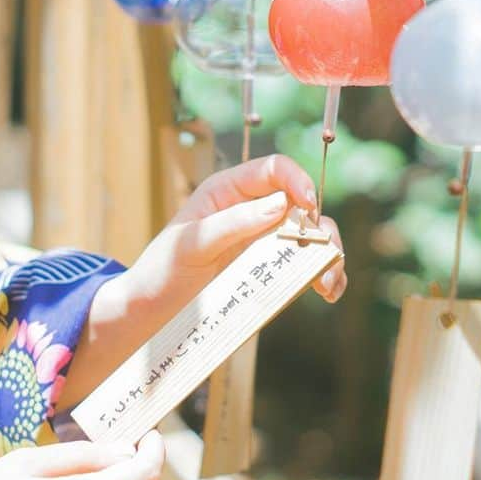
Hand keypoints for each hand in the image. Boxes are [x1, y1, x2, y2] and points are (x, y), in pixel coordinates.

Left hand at [59, 155, 345, 407]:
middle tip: (328, 256)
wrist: (151, 310)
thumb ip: (232, 223)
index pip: (273, 170)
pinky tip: (328, 291)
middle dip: (320, 227)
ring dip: (327, 255)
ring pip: (309, 235)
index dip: (298, 181)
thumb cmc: (162, 270)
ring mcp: (261, 239)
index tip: (309, 207)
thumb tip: (281, 204)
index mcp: (227, 191)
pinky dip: (322, 274)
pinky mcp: (267, 267)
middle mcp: (250, 210)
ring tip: (328, 286)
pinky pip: (303, 263)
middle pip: (301, 204)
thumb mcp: (191, 245)